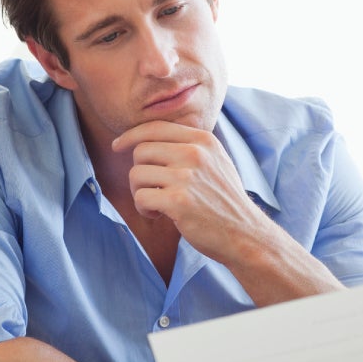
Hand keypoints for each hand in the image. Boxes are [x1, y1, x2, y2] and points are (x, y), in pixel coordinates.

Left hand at [112, 121, 269, 259]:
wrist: (244, 234)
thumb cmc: (224, 200)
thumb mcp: (216, 161)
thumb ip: (189, 145)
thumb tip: (147, 137)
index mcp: (203, 140)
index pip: (155, 127)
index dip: (131, 136)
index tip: (117, 146)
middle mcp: (195, 153)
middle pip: (141, 151)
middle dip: (139, 172)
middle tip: (151, 190)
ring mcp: (187, 177)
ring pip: (136, 175)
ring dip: (139, 193)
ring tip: (158, 205)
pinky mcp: (179, 201)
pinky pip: (141, 198)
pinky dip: (144, 209)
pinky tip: (160, 215)